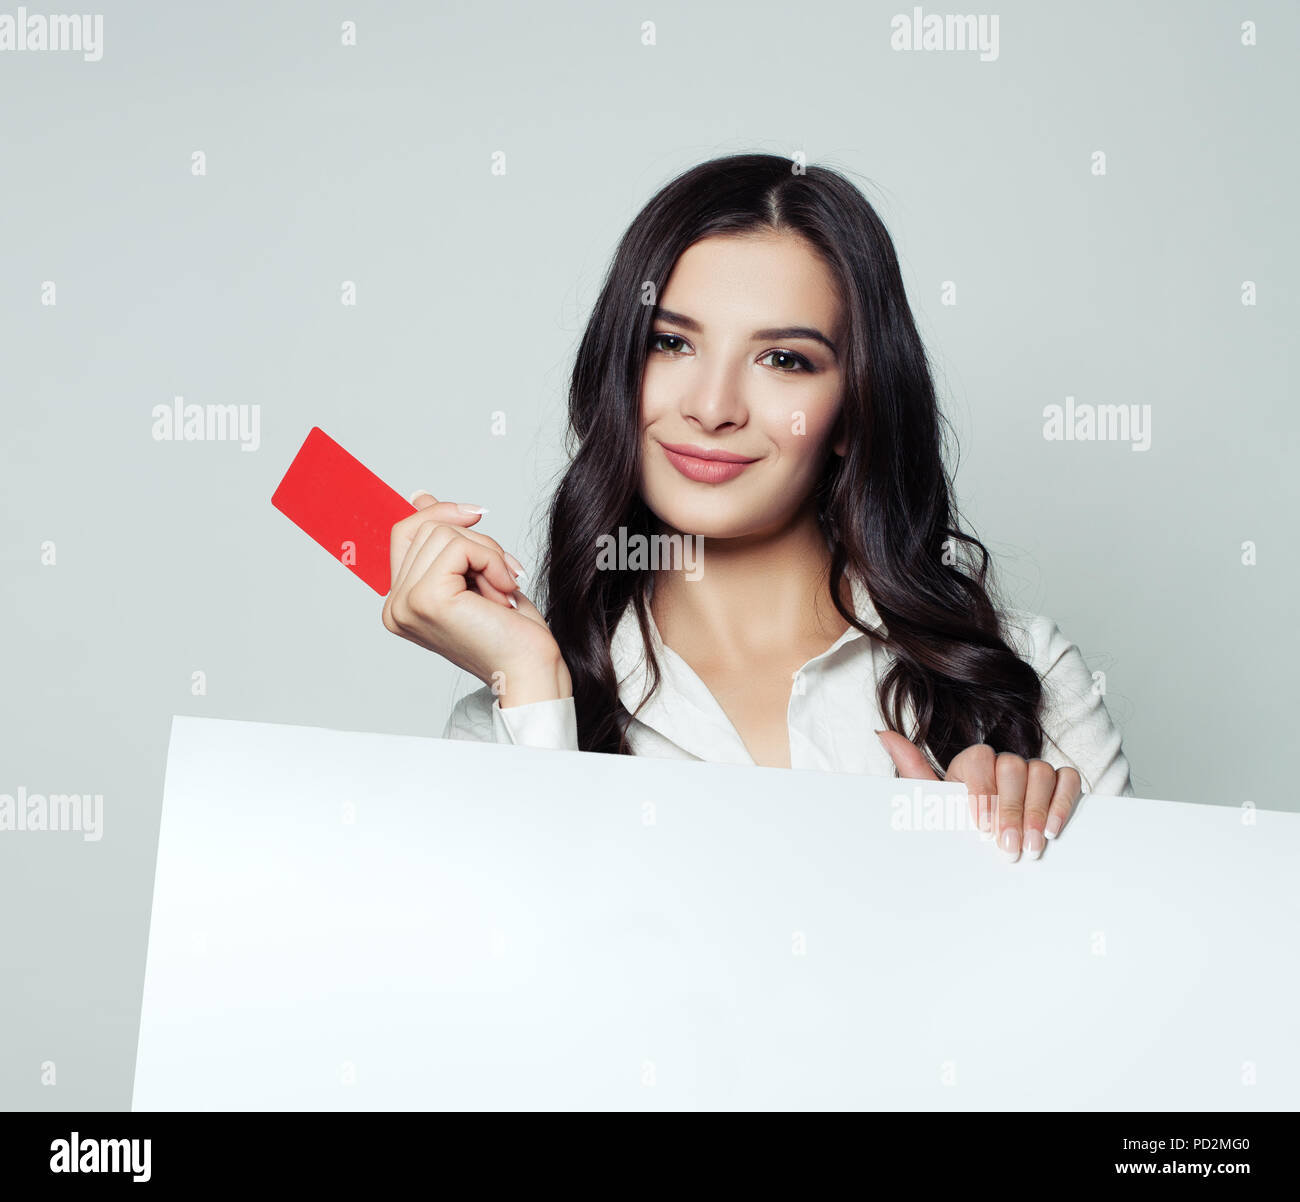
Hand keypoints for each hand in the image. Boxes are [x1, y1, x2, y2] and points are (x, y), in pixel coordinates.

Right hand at [381, 493, 572, 707]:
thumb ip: (444, 541)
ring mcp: (405, 605)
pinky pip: (459, 546)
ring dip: (487, 554)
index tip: (476, 512)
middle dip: (476, 542)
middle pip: (425, 528)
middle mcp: (394, 607)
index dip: (441, 513)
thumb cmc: (511, 632)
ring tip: (502, 590)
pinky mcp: (426, 600)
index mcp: (400, 604)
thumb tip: (420, 496)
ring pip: (444, 534)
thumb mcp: (475, 574)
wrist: (531, 670)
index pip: (405, 533)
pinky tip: (503, 593)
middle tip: (504, 576)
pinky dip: (492, 560)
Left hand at [875, 731, 1081, 860]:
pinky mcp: (1060, 783)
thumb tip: (882, 733)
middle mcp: (1004, 761)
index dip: (981, 790)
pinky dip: (1062, 803)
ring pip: (1042, 772)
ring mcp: (1034, 770)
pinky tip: (1052, 830)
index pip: (980, 759)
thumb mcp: (933, 802)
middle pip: (1013, 767)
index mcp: (972, 762)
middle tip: (1006, 845)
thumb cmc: (959, 824)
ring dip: (1036, 811)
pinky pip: (1068, 781)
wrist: (987, 847)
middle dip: (1010, 809)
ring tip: (1030, 846)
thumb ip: (912, 769)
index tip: (980, 824)